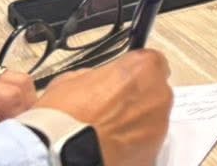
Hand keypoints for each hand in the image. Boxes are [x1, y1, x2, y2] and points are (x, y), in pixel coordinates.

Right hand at [38, 51, 173, 165]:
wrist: (58, 154)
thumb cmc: (63, 117)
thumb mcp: (71, 80)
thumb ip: (97, 75)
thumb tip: (98, 80)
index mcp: (142, 69)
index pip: (152, 62)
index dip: (135, 74)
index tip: (123, 83)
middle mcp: (158, 95)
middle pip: (154, 92)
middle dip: (137, 100)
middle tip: (111, 111)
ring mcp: (158, 126)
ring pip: (152, 120)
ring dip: (136, 124)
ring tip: (108, 134)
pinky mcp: (153, 154)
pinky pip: (146, 145)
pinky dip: (134, 147)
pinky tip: (112, 149)